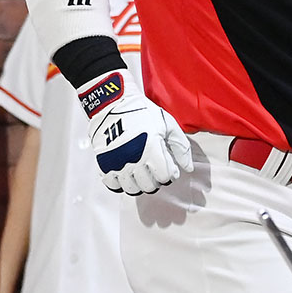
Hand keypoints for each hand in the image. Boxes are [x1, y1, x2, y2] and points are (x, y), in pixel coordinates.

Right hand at [78, 69, 193, 194]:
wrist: (113, 103)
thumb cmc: (142, 112)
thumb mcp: (169, 125)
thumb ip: (181, 148)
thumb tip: (188, 168)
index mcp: (151, 148)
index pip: (164, 177)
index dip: (170, 174)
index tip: (170, 168)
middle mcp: (133, 159)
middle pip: (150, 186)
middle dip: (157, 180)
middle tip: (157, 171)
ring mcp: (117, 162)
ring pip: (132, 189)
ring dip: (140, 184)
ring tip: (143, 173)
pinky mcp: (103, 163)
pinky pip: (112, 184)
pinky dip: (121, 184)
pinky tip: (127, 175)